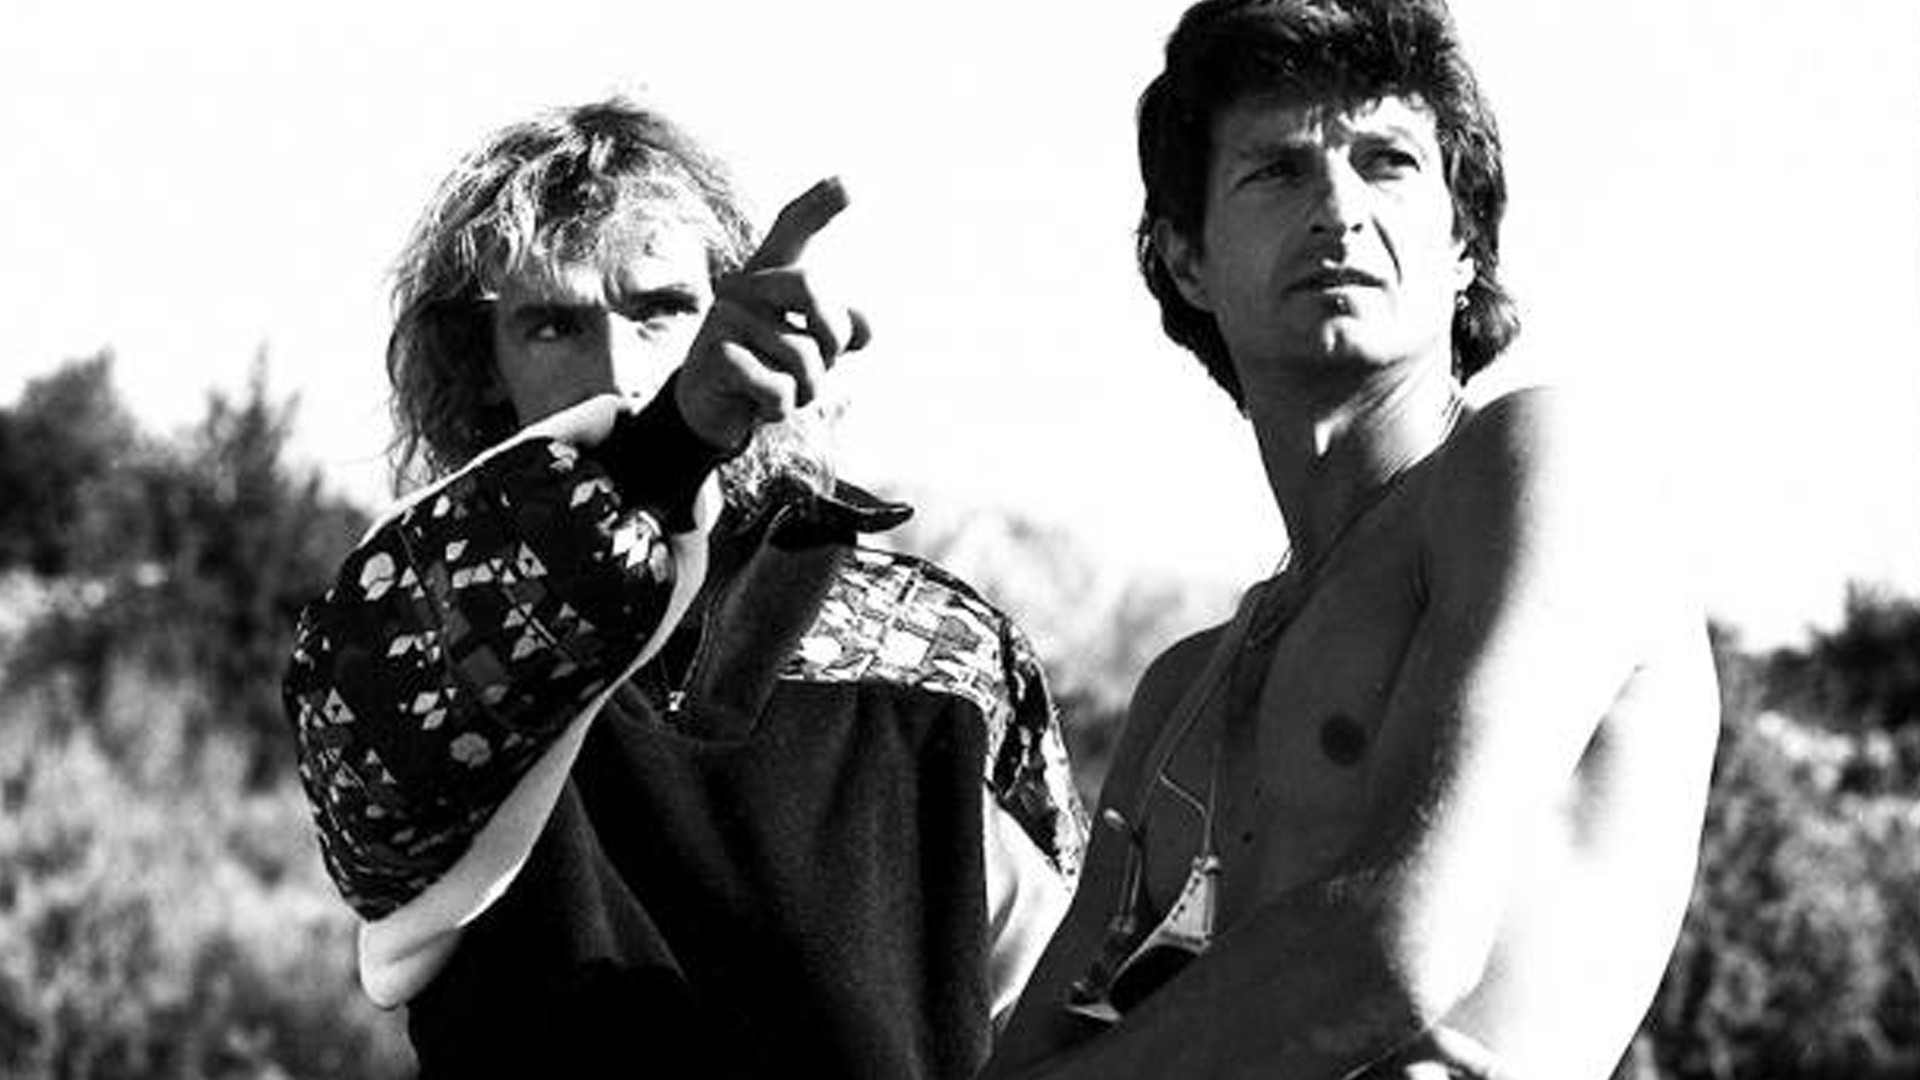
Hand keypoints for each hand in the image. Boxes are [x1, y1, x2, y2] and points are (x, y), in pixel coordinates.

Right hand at [674, 177, 870, 450]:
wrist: (711, 407)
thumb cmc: (767, 365)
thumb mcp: (808, 345)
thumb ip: (838, 329)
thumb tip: (866, 328)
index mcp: (771, 274)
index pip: (792, 228)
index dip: (818, 205)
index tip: (848, 181)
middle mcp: (745, 286)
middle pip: (811, 284)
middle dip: (834, 334)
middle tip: (827, 361)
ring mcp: (724, 317)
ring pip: (803, 357)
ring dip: (809, 390)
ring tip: (785, 391)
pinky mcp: (714, 356)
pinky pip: (777, 389)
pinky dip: (779, 408)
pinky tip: (760, 407)